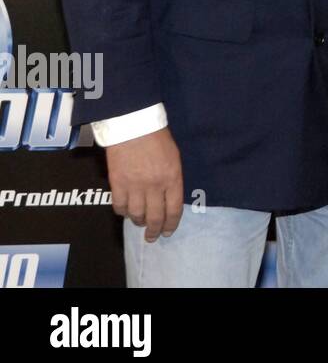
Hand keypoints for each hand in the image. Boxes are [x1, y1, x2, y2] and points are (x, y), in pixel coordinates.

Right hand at [105, 127, 183, 241]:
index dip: (170, 224)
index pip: (173, 210)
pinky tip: (125, 211)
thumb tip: (167, 198)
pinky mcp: (117, 184)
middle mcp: (154, 186)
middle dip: (154, 230)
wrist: (133, 125)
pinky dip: (122, 212)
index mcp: (172, 178)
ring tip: (139, 222)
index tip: (167, 232)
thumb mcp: (174, 158)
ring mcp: (135, 186)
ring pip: (136, 214)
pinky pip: (119, 206)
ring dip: (138, 221)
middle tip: (152, 237)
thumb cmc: (158, 138)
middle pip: (154, 217)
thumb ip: (172, 179)